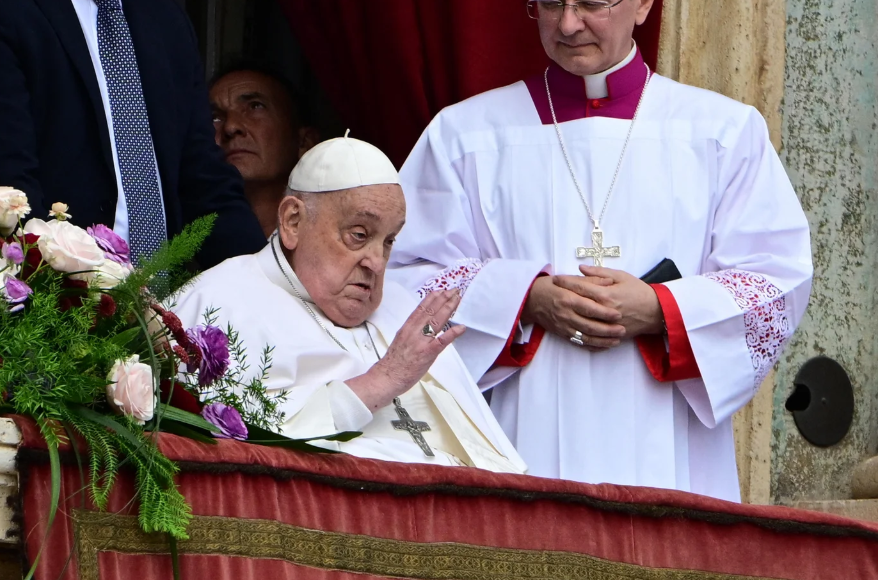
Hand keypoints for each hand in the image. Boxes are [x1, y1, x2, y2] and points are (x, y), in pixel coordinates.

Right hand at [346, 290, 465, 409]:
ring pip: (436, 321)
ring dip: (448, 309)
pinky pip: (441, 341)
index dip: (432, 298)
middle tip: (454, 290)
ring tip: (457, 299)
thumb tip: (423, 323)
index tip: (441, 290)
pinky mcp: (427, 354)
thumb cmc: (394, 362)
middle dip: (443, 299)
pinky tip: (461, 327)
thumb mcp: (401, 339)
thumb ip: (412, 331)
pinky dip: (452, 333)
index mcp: (407, 328)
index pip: (421, 309)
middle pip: (430, 311)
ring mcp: (421, 342)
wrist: (387, 377)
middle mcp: (414, 331)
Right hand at [522, 276, 624, 349]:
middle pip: (589, 325)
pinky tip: (603, 346)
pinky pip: (578, 343)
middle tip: (622, 330)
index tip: (618, 315)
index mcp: (568, 298)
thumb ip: (590, 280)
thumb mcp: (569, 278)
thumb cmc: (551, 286)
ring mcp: (563, 326)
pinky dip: (592, 346)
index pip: (589, 308)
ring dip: (602, 340)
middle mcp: (565, 314)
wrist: (530, 299)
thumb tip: (609, 281)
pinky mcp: (561, 334)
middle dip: (607, 330)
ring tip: (617, 340)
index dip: (604, 313)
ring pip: (585, 337)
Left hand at [553, 266, 663, 338]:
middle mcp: (603, 310)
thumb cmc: (639, 291)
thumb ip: (600, 272)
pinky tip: (570, 326)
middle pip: (577, 303)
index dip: (566, 282)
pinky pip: (591, 335)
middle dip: (562, 296)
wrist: (657, 312)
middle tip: (550, 291)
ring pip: (581, 320)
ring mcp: (606, 324)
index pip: (580, 287)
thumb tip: (581, 268)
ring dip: (568, 314)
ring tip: (557, 308)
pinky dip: (580, 330)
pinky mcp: (609, 334)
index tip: (555, 278)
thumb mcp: (621, 276)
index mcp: (606, 294)